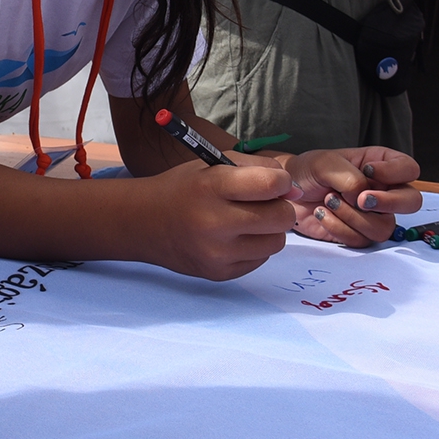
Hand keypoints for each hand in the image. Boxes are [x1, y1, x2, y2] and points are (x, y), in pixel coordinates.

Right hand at [136, 159, 301, 279]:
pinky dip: (255, 246)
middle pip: (281, 218)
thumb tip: (294, 191)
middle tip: (265, 203)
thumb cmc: (185, 188)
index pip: (270, 185)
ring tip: (248, 221)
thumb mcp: (214, 164)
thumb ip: (258, 169)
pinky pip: (261, 259)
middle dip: (281, 207)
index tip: (275, 182)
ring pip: (276, 242)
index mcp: (212, 187)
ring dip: (270, 229)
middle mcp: (214, 223)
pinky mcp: (220, 274)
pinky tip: (234, 238)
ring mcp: (217, 254)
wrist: (145, 223)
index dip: (281, 182)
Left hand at [287, 148, 422, 246]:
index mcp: (380, 165)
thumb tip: (363, 198)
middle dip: (388, 202)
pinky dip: (339, 229)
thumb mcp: (325, 163)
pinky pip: (361, 240)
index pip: (408, 168)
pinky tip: (321, 214)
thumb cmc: (309, 170)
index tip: (369, 171)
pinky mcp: (358, 233)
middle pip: (411, 202)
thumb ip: (350, 177)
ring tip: (328, 201)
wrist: (287, 193)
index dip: (394, 172)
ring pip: (384, 227)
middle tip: (361, 199)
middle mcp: (382, 191)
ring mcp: (373, 215)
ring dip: (353, 216)